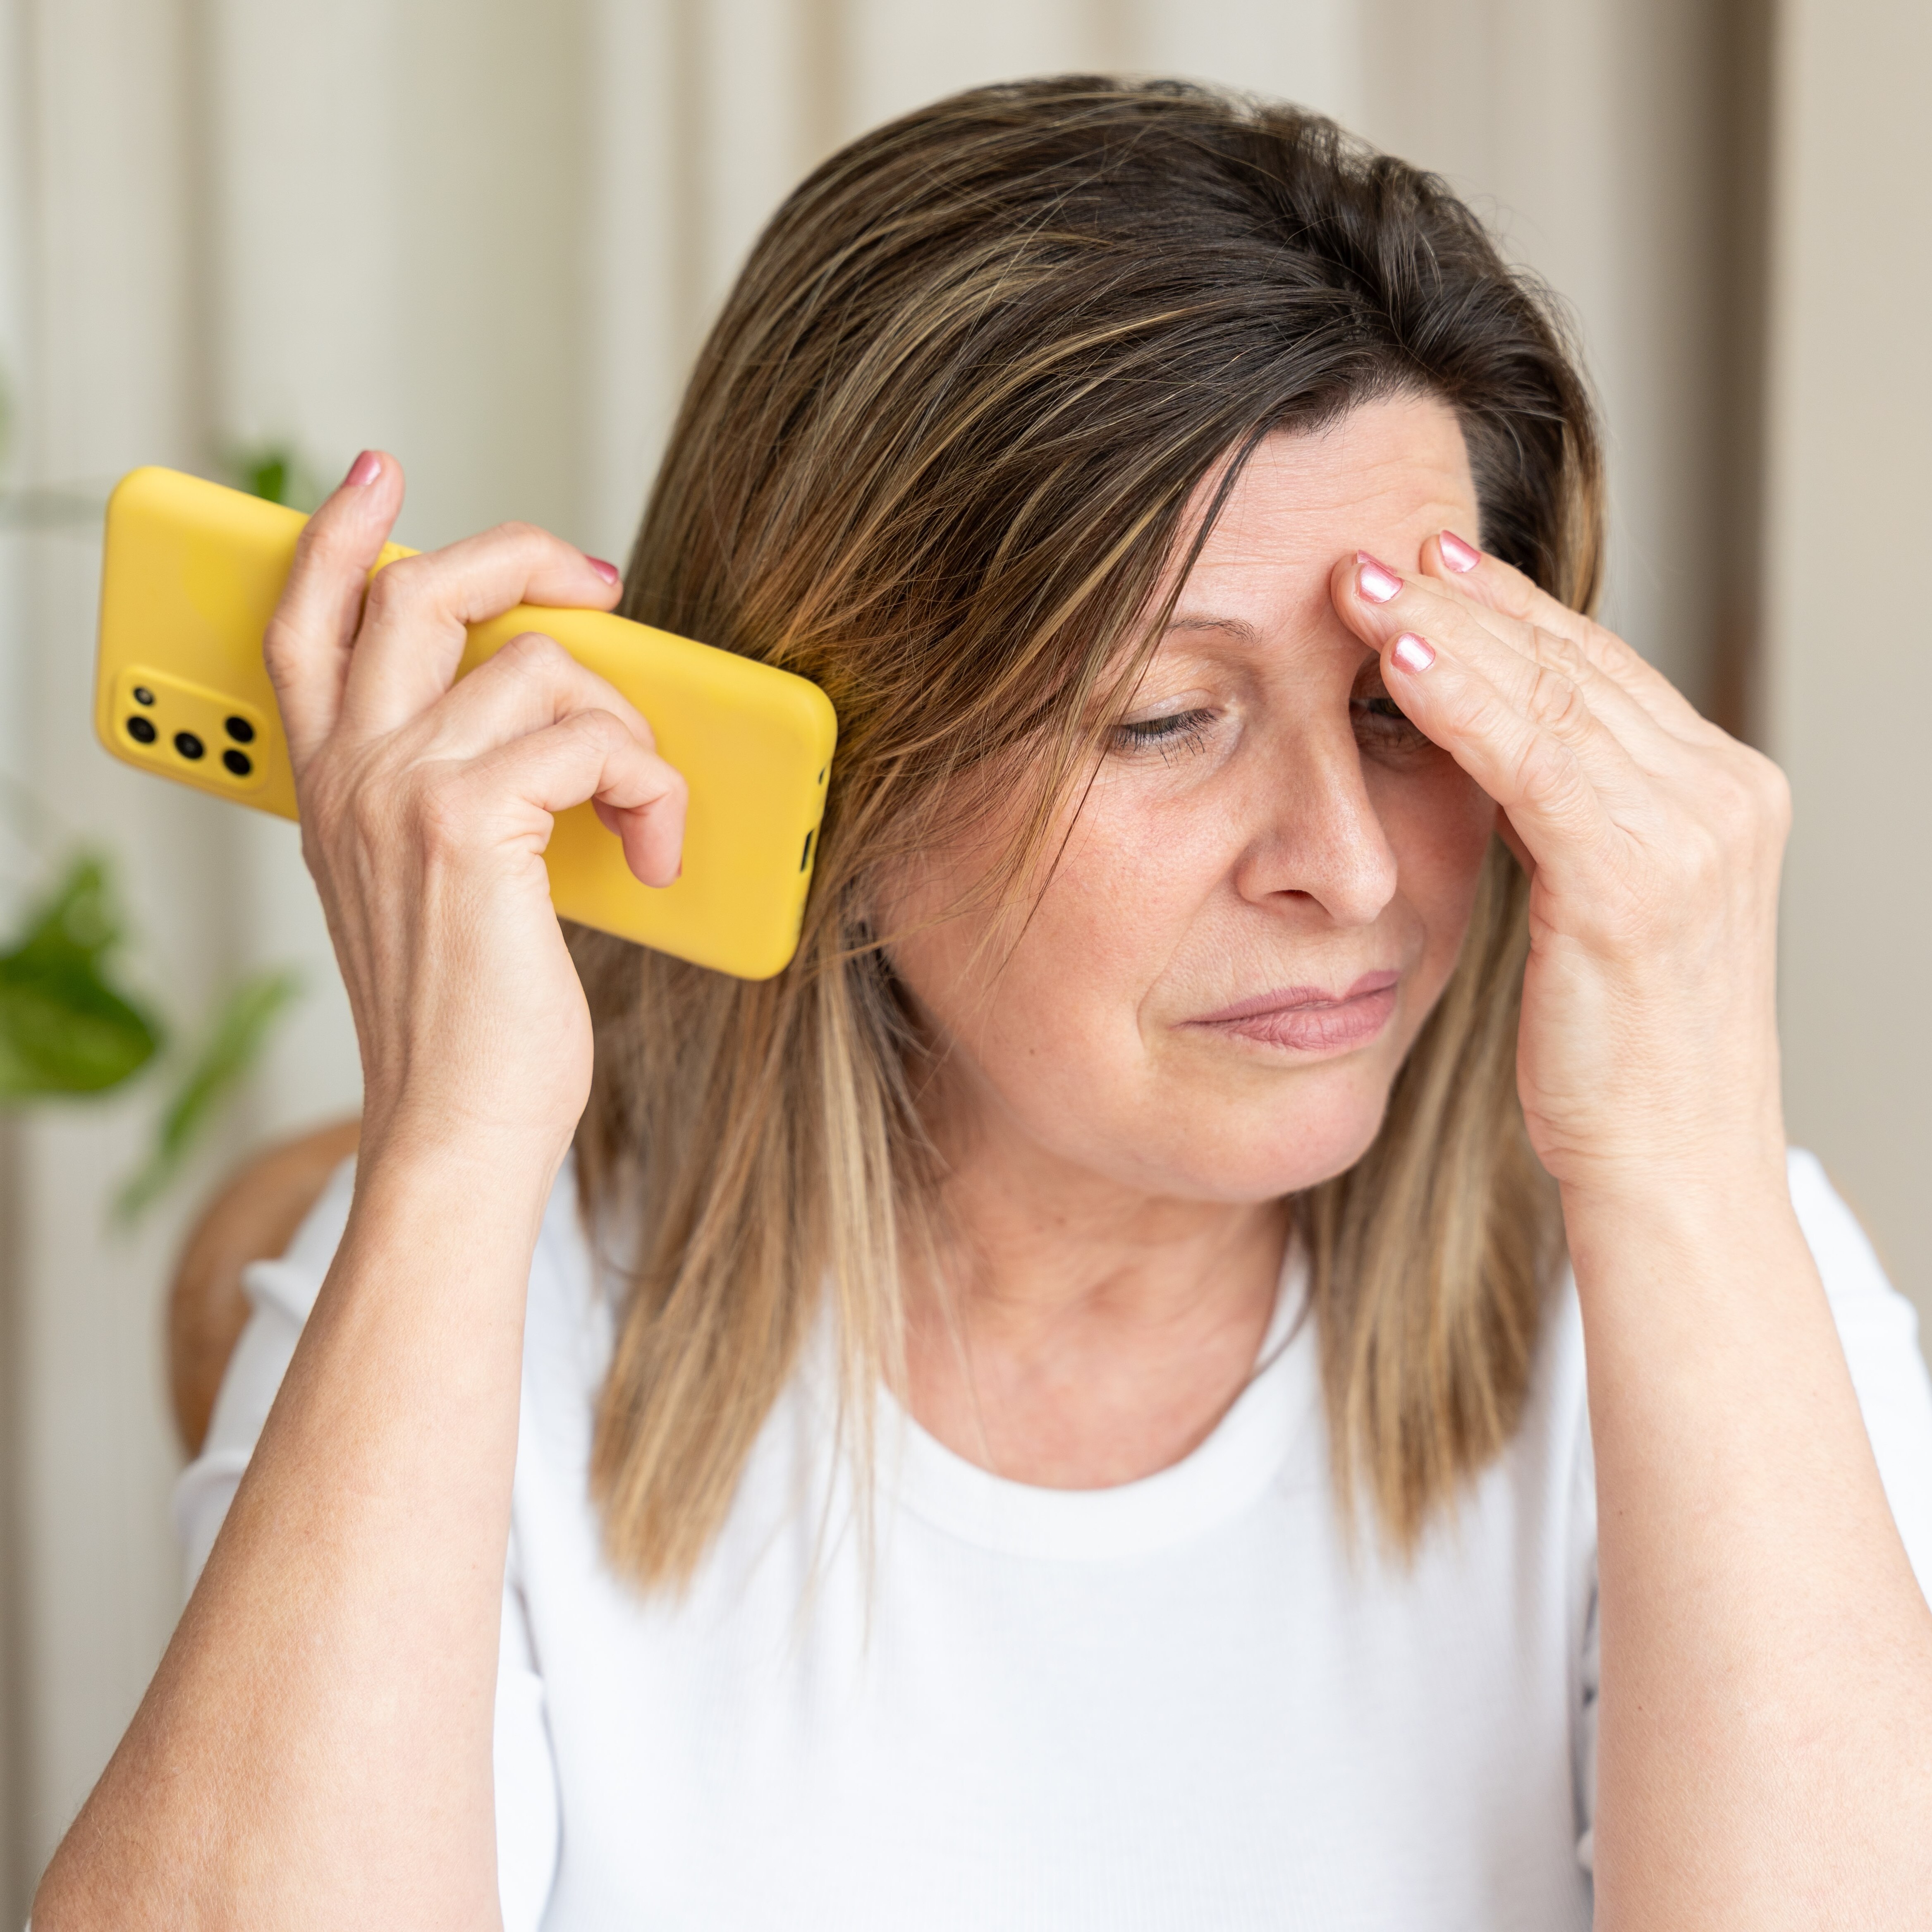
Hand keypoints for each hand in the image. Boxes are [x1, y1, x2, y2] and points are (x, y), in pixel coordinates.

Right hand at [264, 451, 686, 1161]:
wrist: (456, 1124)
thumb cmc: (465, 1023)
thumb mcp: (439, 890)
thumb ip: (461, 795)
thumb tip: (559, 728)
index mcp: (332, 786)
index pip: (304, 623)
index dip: (336, 534)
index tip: (378, 476)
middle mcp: (350, 773)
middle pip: (415, 590)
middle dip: (518, 556)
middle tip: (600, 584)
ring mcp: (400, 789)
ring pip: (538, 665)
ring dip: (624, 723)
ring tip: (645, 802)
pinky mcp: (467, 820)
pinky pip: (591, 739)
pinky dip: (649, 784)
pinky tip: (655, 849)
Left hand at [1331, 534, 1790, 1202]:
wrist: (1671, 1168)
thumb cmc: (1617, 1054)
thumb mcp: (1594, 909)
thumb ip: (1563, 817)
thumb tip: (1486, 743)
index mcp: (1717, 794)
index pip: (1600, 672)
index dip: (1511, 609)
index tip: (1430, 560)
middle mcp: (1723, 794)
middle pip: (1577, 665)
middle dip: (1471, 598)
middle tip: (1376, 548)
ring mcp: (1695, 832)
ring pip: (1555, 697)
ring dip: (1452, 629)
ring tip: (1365, 583)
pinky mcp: (1642, 881)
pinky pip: (1538, 764)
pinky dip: (1467, 703)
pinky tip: (1405, 660)